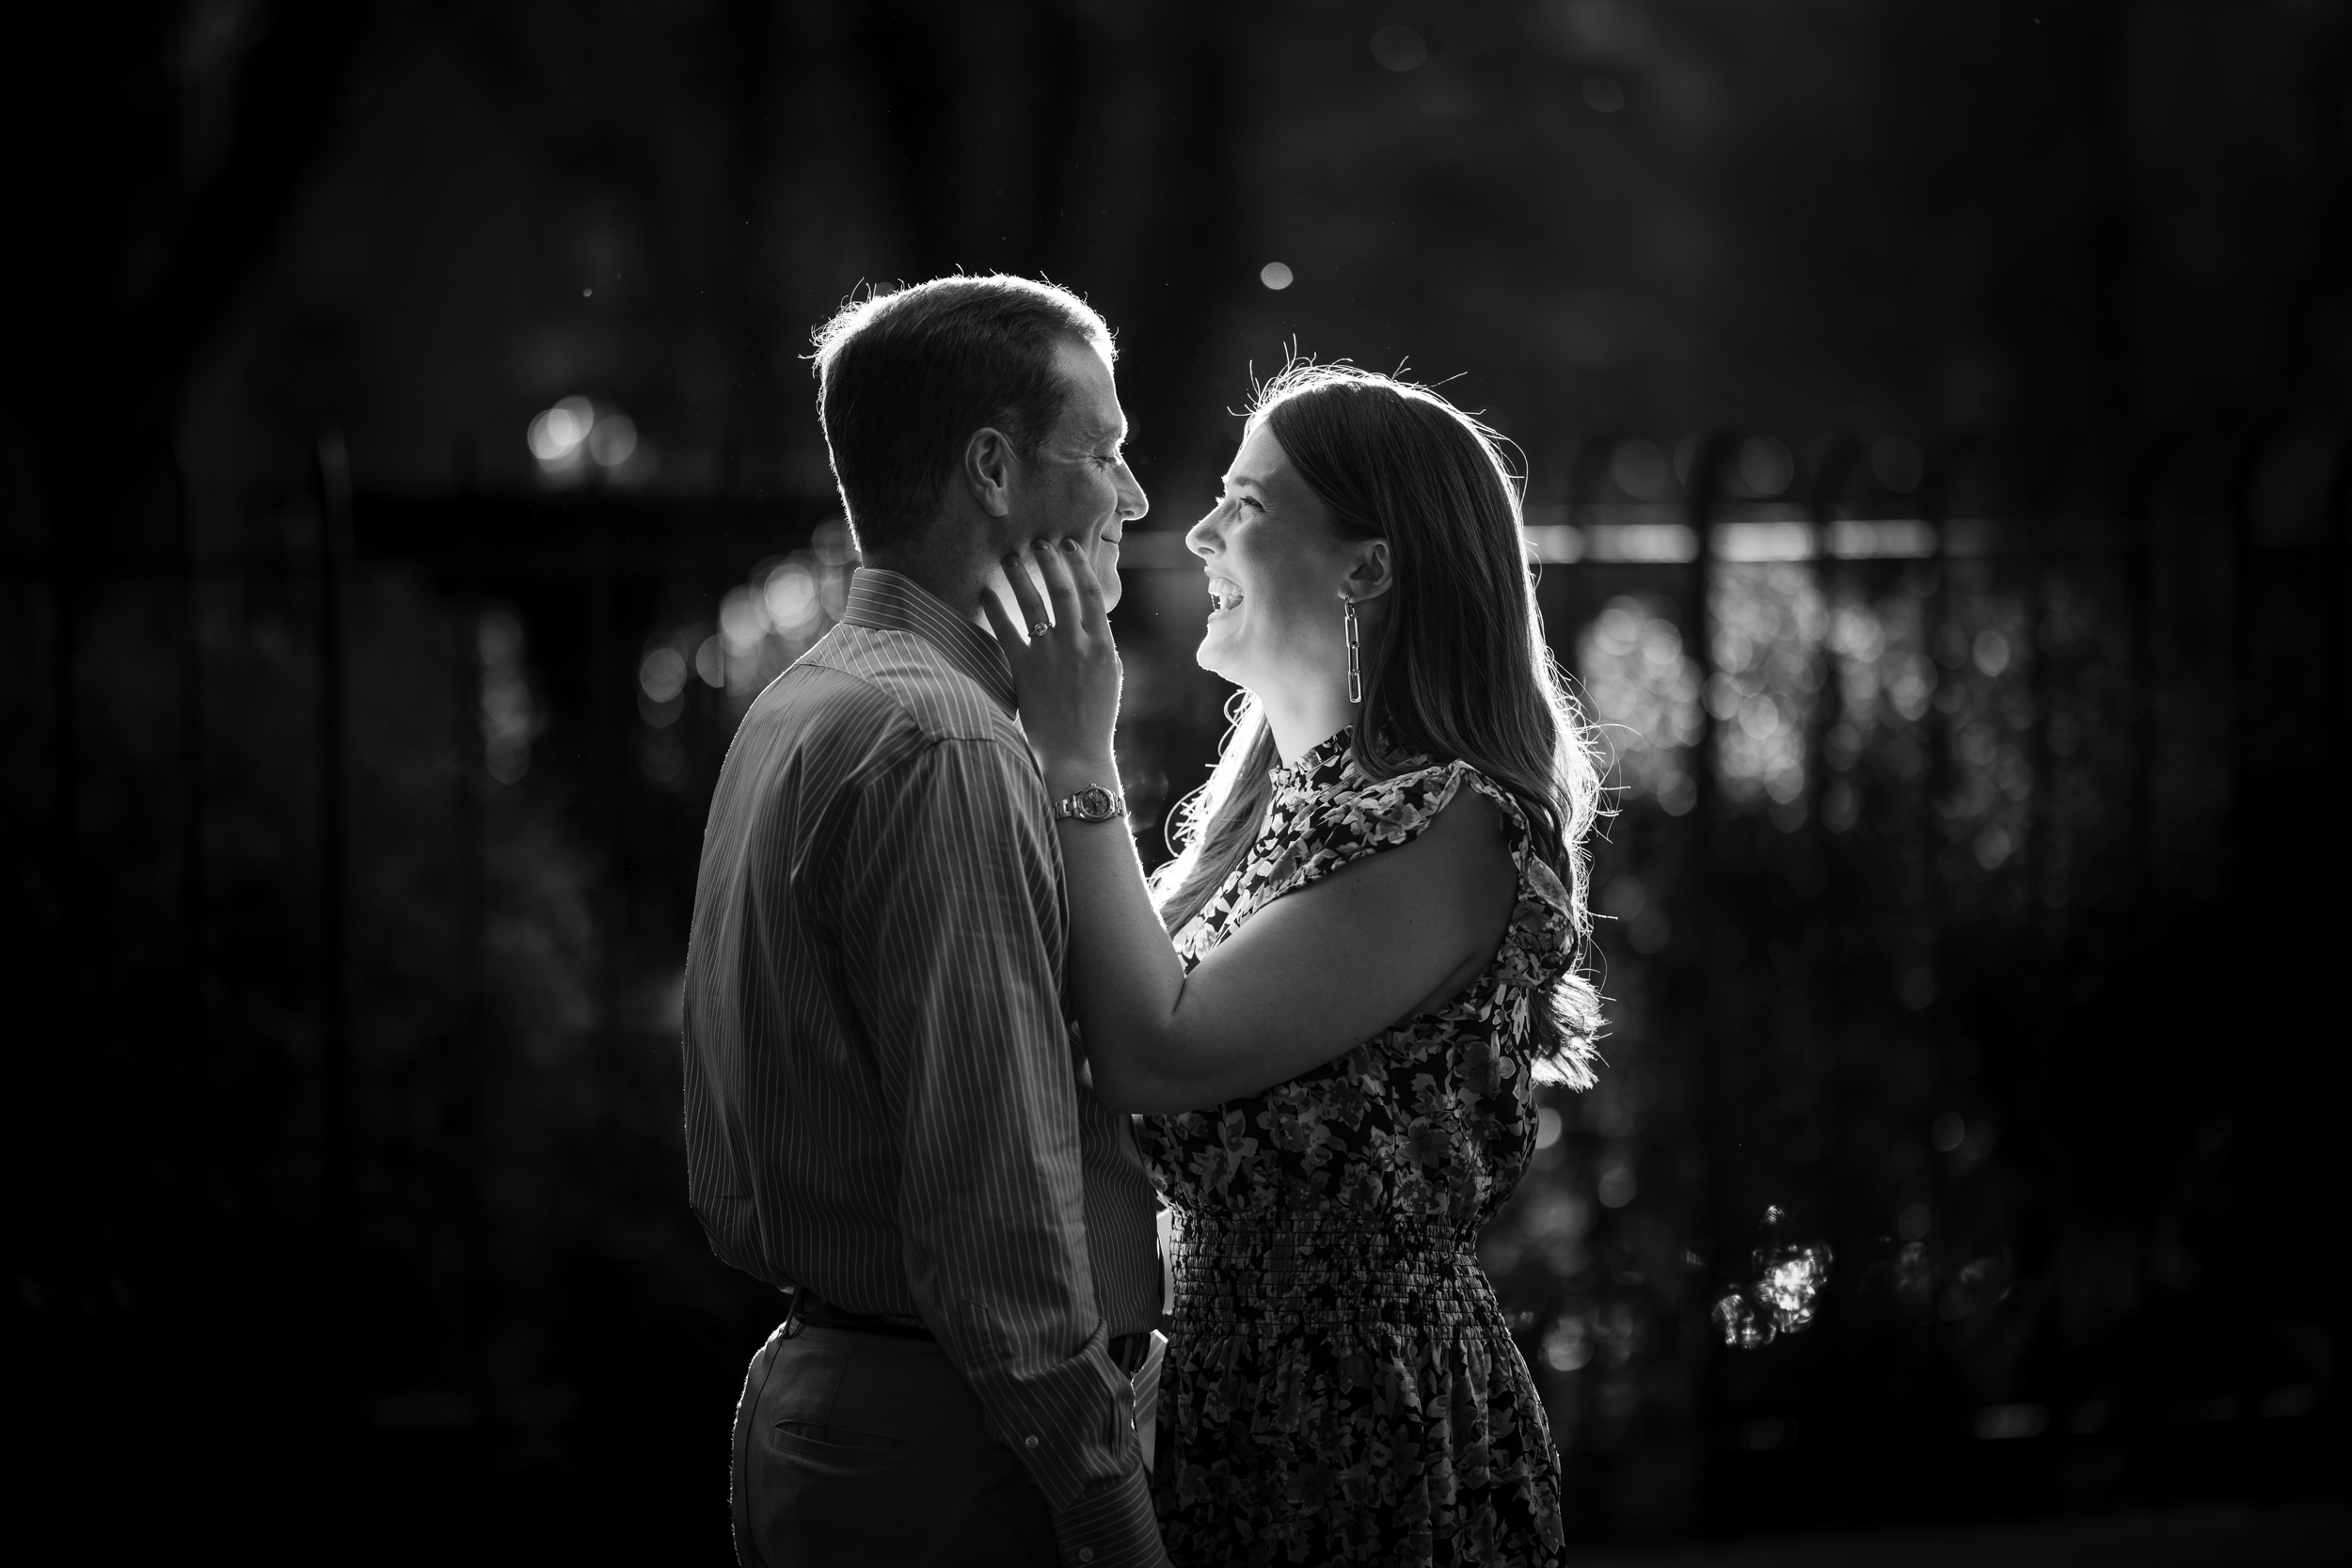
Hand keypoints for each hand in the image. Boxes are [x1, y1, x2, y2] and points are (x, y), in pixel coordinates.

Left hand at [980, 537, 1122, 793]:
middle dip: (1048, 561)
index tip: (1070, 546)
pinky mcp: (1025, 670)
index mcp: (1103, 644)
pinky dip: (996, 608)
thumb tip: (1094, 620)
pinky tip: (986, 592)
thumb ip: (1101, 647)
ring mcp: (1050, 655)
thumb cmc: (1095, 719)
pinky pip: (1006, 631)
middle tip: (1038, 542)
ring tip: (1010, 558)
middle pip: (1062, 589)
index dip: (1079, 565)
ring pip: (1033, 603)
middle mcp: (1077, 644)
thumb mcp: (1109, 678)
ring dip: (1020, 576)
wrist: (1077, 753)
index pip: (1091, 593)